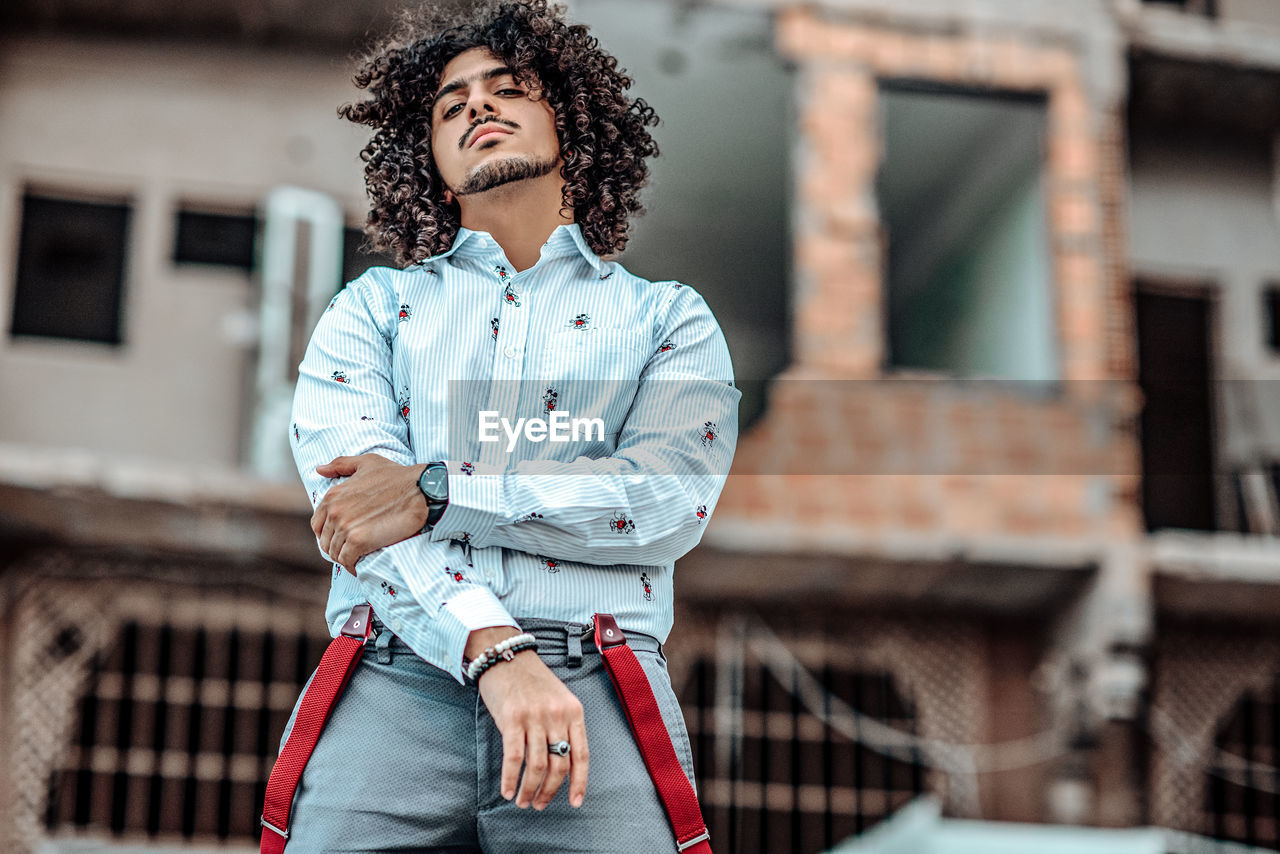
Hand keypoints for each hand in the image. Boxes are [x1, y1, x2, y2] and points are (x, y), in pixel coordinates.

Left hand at [312, 454, 428, 573]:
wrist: (419, 489)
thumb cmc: (396, 475)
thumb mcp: (367, 462)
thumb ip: (340, 464)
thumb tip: (320, 469)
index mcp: (333, 496)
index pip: (318, 525)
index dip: (328, 533)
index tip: (341, 538)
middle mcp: (335, 512)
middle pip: (326, 541)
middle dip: (336, 547)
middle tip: (351, 550)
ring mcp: (346, 527)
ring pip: (335, 553)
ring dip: (345, 557)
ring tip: (357, 557)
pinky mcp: (359, 541)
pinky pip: (347, 560)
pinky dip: (352, 565)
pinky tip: (359, 565)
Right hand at [471, 628, 588, 809]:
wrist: (506, 654)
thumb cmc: (531, 679)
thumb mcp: (557, 698)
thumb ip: (562, 725)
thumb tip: (561, 763)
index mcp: (573, 711)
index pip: (581, 755)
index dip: (579, 782)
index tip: (576, 802)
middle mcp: (557, 715)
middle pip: (559, 765)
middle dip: (549, 791)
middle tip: (538, 805)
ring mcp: (535, 717)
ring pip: (537, 766)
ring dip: (529, 789)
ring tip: (522, 801)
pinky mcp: (512, 718)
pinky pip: (514, 757)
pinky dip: (510, 778)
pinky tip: (506, 790)